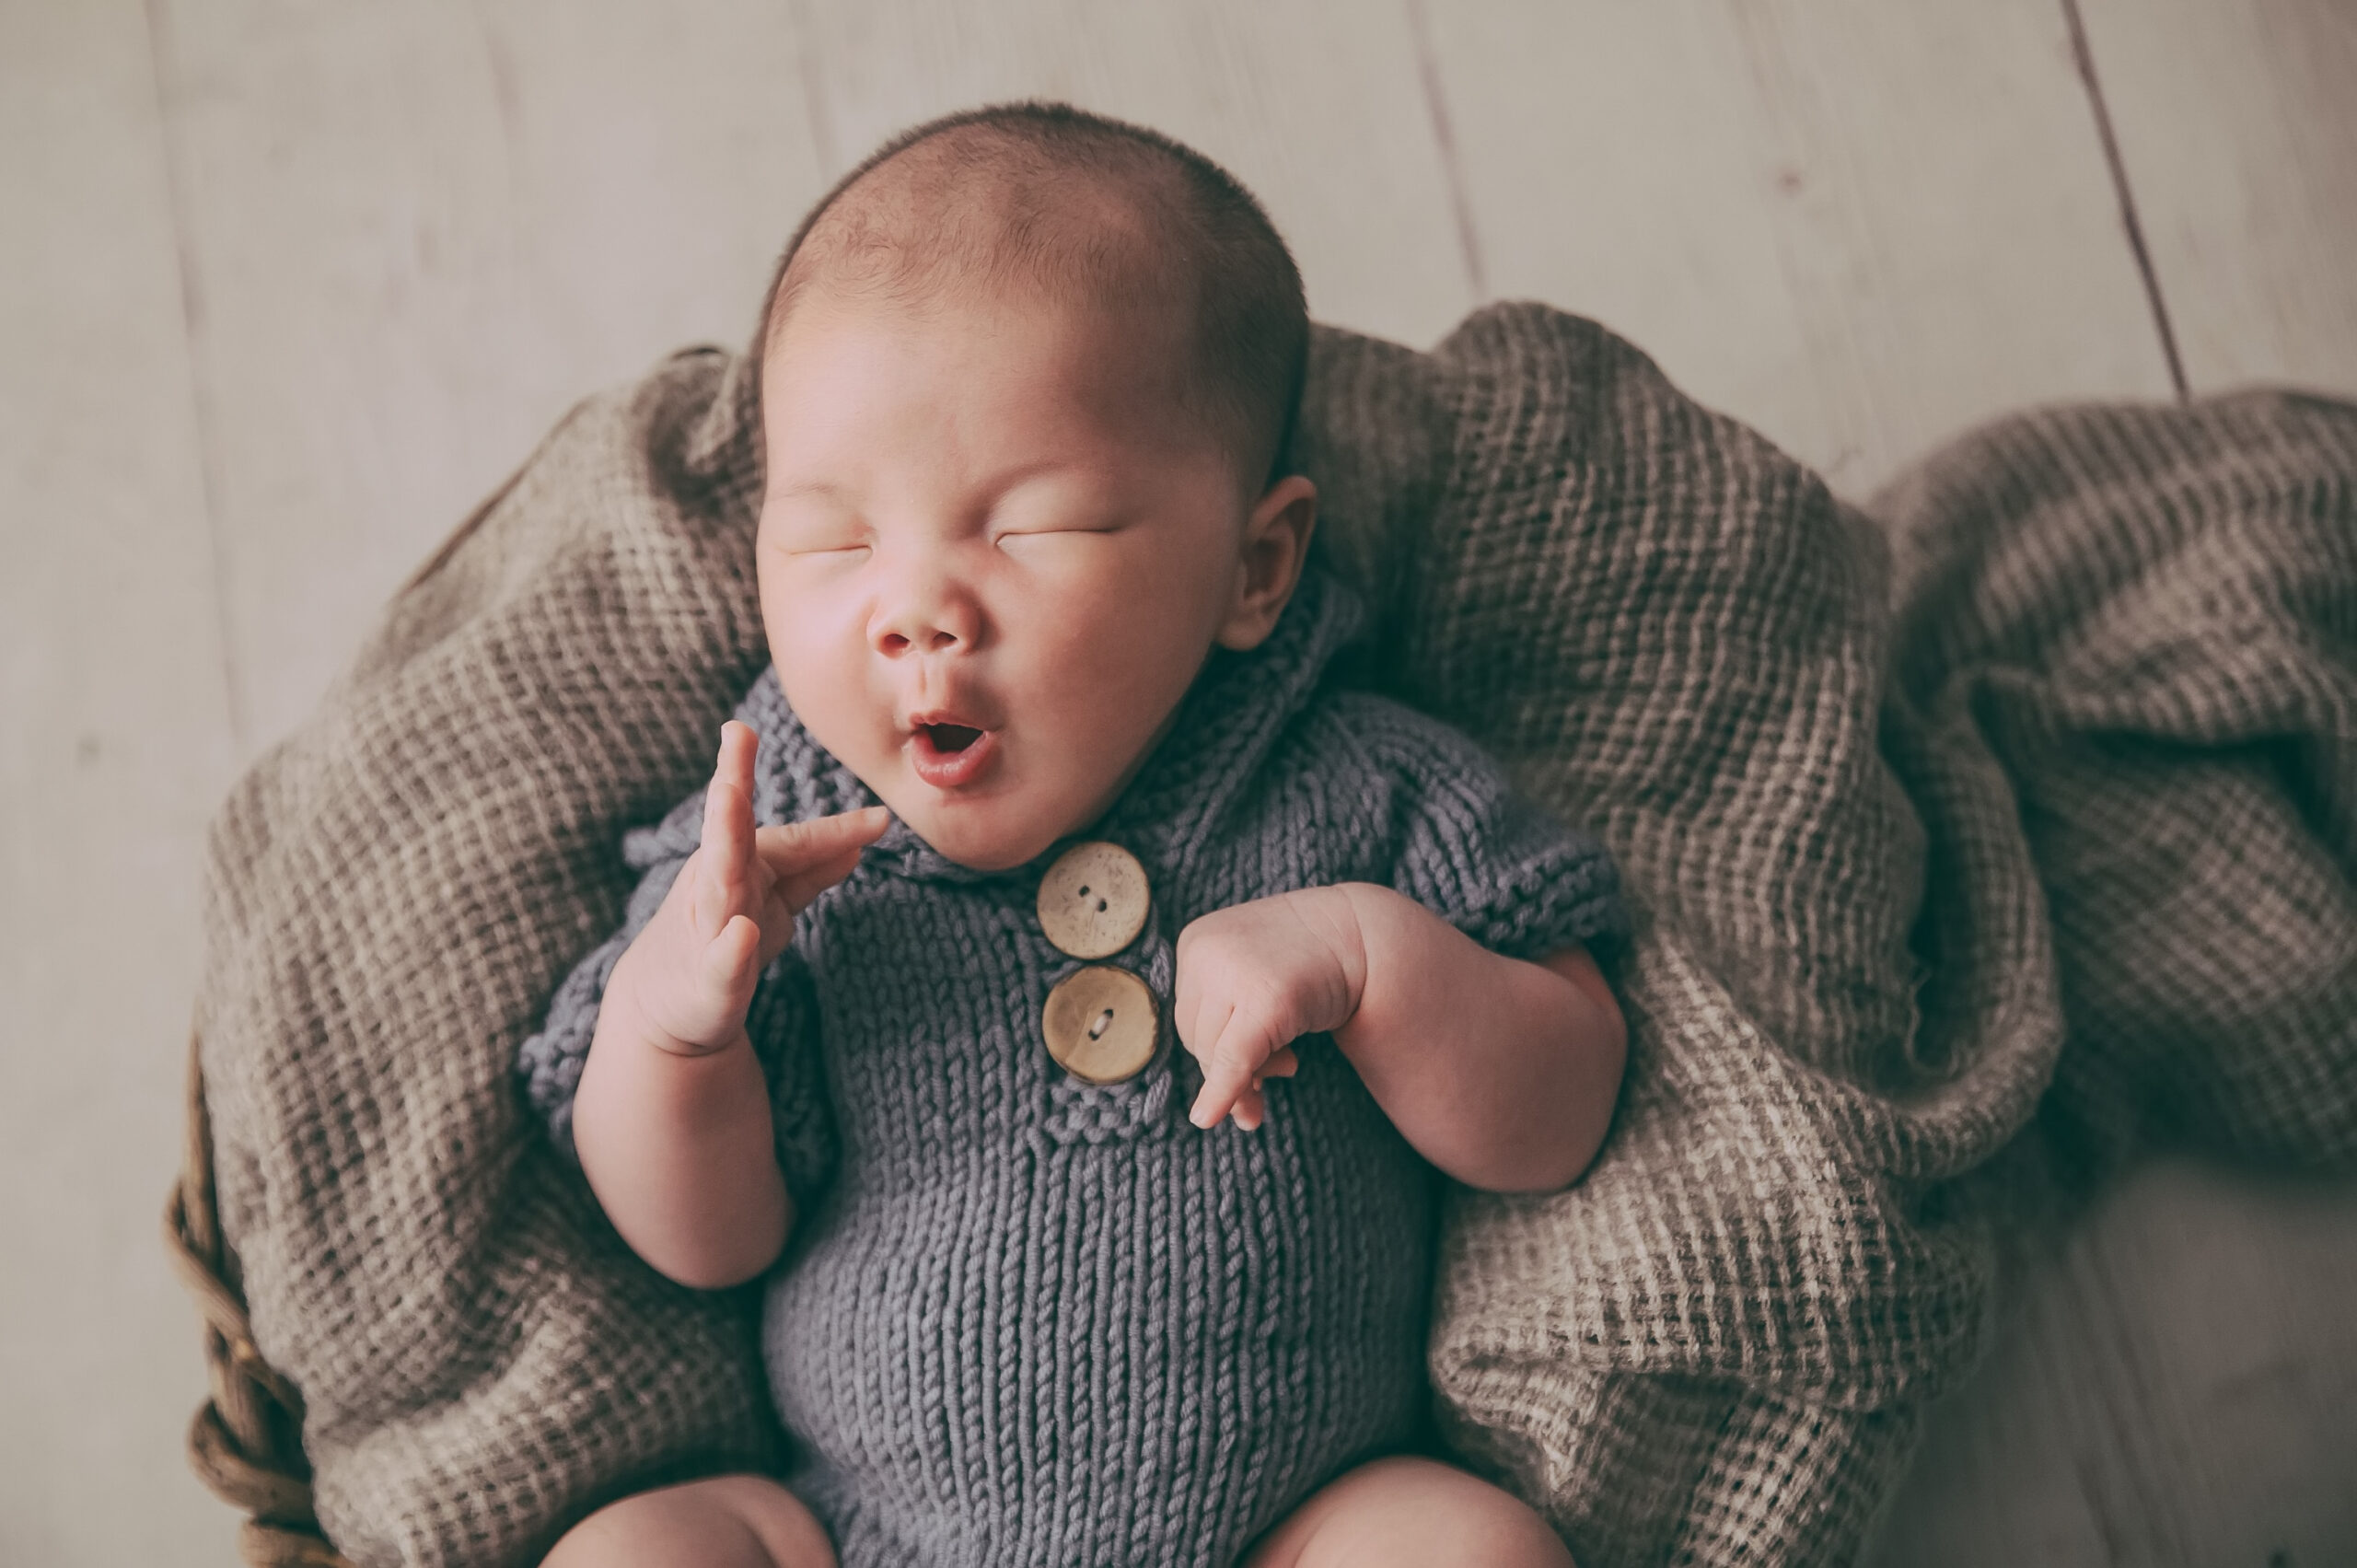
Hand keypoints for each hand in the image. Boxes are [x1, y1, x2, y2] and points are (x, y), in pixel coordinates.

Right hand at [613, 720, 889, 1054]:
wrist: (670, 1010)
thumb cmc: (725, 944)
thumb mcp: (775, 900)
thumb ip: (811, 868)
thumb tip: (858, 838)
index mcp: (740, 862)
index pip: (788, 834)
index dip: (820, 816)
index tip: (766, 741)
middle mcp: (719, 885)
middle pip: (732, 835)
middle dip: (734, 792)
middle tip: (735, 740)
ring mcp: (709, 930)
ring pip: (720, 883)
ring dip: (725, 841)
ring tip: (728, 795)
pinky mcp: (709, 981)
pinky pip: (723, 962)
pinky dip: (733, 948)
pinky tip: (743, 933)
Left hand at [1173, 888, 1368, 1130]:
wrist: (1360, 934)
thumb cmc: (1306, 966)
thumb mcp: (1254, 987)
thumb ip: (1226, 1034)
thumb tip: (1205, 1117)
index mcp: (1195, 941)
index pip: (1188, 1016)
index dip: (1213, 1050)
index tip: (1249, 1069)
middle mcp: (1205, 952)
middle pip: (1196, 1036)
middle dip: (1229, 1066)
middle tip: (1281, 1069)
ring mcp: (1232, 970)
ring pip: (1214, 1052)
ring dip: (1250, 1073)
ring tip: (1290, 1063)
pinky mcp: (1264, 997)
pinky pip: (1232, 1059)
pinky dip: (1221, 1092)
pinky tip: (1213, 1117)